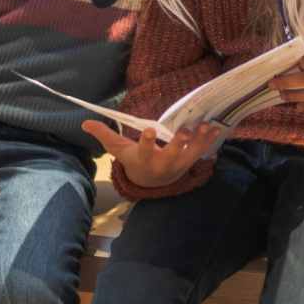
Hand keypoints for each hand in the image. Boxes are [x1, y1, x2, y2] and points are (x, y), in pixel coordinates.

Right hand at [83, 120, 220, 188]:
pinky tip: (218, 128)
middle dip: (178, 144)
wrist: (151, 182)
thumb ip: (104, 135)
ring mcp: (178, 165)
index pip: (143, 152)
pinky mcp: (190, 162)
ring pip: (190, 154)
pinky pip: (201, 152)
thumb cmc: (134, 161)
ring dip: (199, 140)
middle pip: (171, 156)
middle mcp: (162, 165)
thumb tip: (85, 122)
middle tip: (184, 130)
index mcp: (143, 160)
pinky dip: (210, 141)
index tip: (147, 130)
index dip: (145, 142)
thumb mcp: (119, 150)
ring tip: (206, 125)